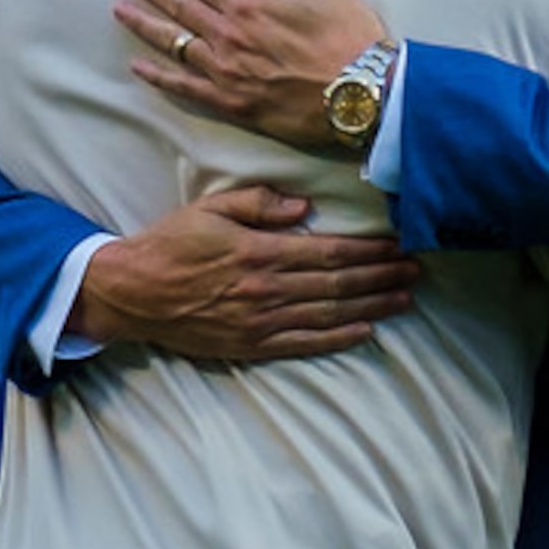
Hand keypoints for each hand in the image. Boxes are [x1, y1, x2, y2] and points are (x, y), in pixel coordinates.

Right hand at [75, 185, 417, 360]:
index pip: (329, 252)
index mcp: (259, 252)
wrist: (132, 292)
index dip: (369, 250)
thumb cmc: (169, 244)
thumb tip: (303, 207)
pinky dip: (339, 339)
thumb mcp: (208, 208)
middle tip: (417, 270)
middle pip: (339, 284)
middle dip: (382, 276)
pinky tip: (366, 331)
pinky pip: (305, 344)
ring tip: (403, 298)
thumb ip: (256, 203)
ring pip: (330, 314)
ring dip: (372, 306)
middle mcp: (267, 289)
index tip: (398, 244)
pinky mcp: (251, 345)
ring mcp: (261, 321)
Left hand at [117, 0, 387, 150]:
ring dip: (144, 26)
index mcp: (248, 5)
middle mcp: (227, 37)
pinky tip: (138, 66)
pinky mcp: (230, 104)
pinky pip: (184, 88)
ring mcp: (224, 72)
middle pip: (178, 8)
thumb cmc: (349, 36)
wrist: (364, 94)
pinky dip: (158, 76)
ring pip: (173, 45)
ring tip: (121, 11)